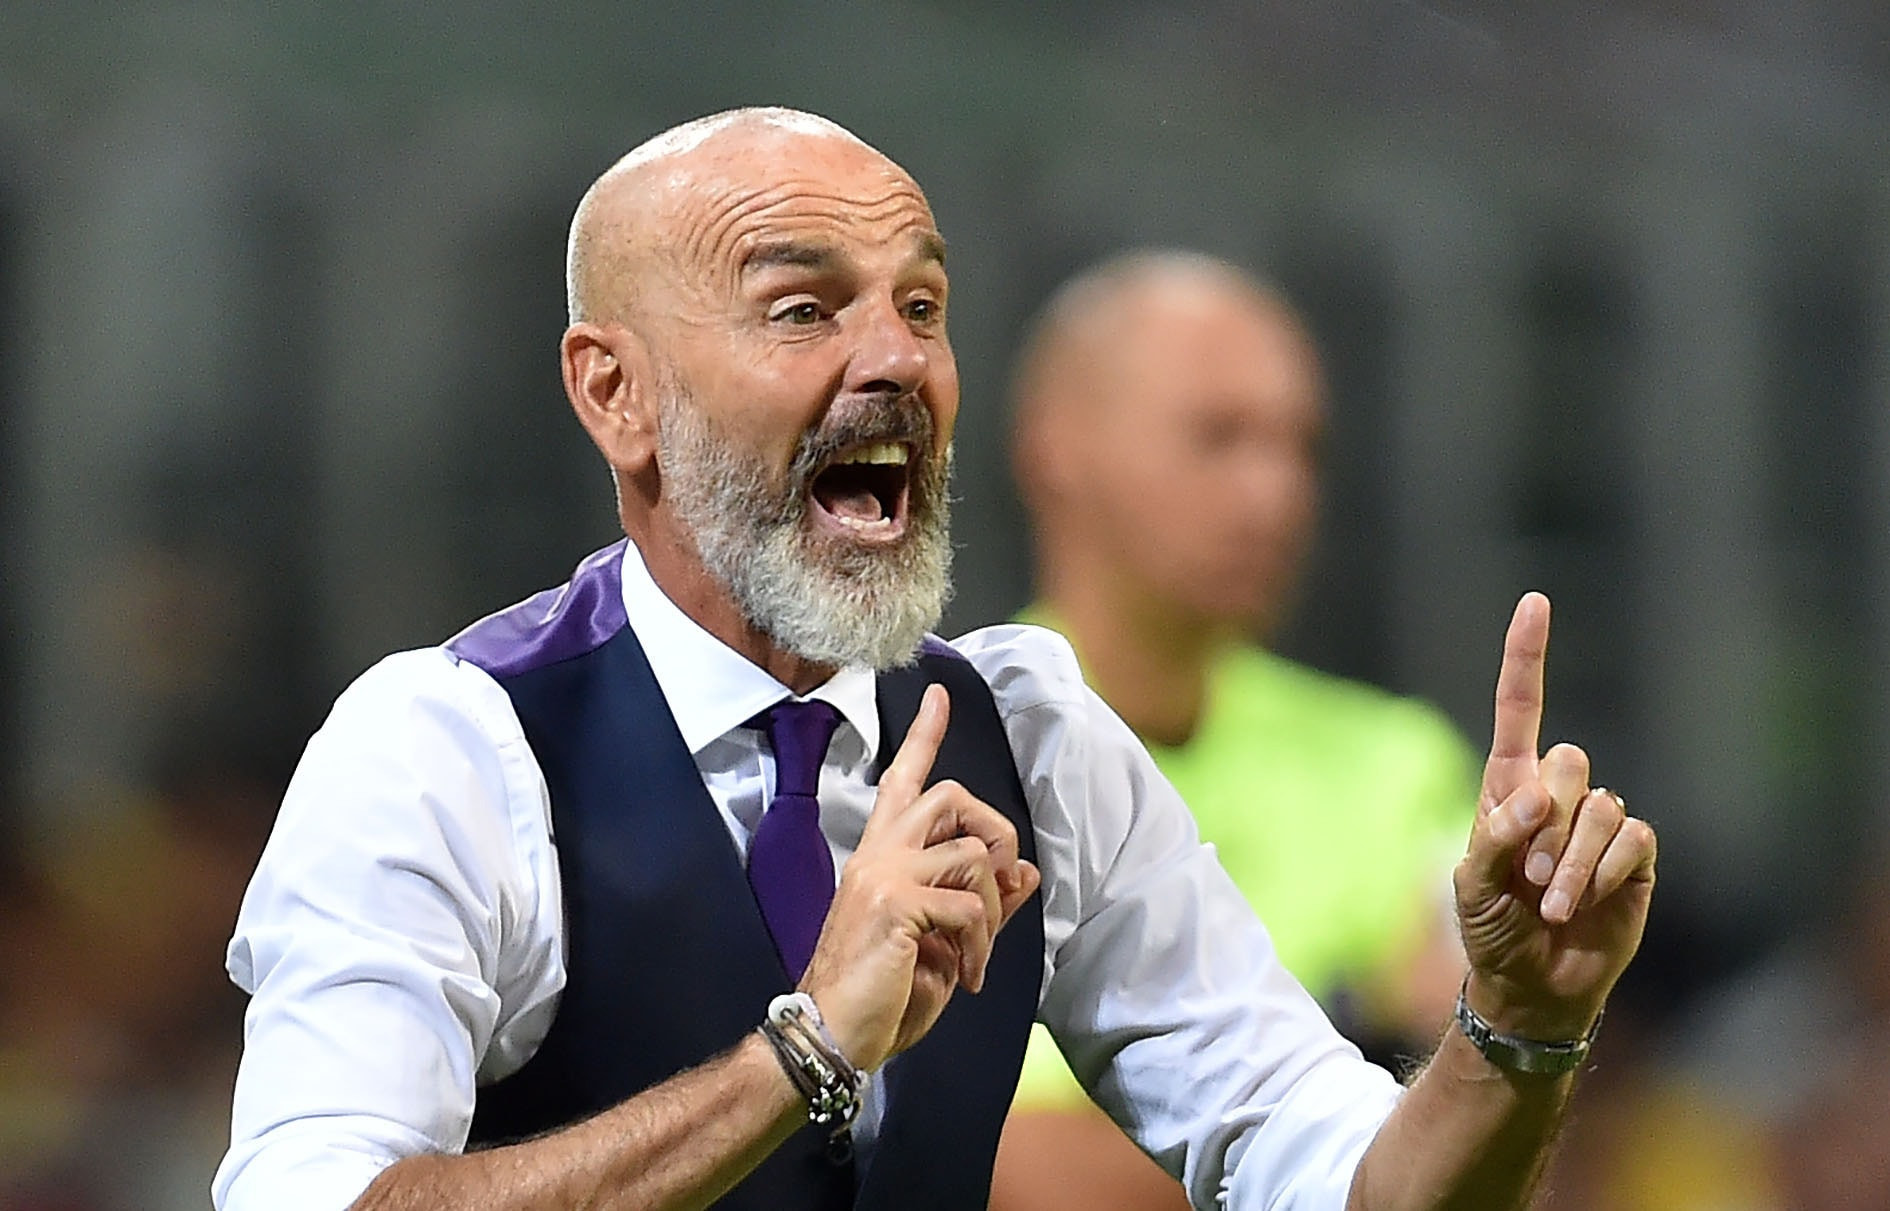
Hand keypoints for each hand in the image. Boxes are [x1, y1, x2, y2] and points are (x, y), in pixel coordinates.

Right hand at [797, 684, 1040, 1071]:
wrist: (833, 1033)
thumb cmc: (881, 994)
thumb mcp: (943, 942)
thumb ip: (982, 904)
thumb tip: (1025, 872)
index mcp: (881, 857)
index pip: (903, 780)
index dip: (924, 735)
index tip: (938, 695)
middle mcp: (879, 854)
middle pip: (951, 796)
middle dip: (994, 832)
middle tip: (1000, 882)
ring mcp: (884, 874)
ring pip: (973, 853)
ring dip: (992, 909)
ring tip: (975, 954)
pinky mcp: (896, 903)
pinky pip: (970, 905)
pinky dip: (980, 944)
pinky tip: (963, 976)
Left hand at [1453, 593, 1657, 1040]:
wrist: (1531, 984)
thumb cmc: (1490, 928)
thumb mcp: (1469, 883)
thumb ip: (1494, 836)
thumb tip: (1535, 796)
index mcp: (1509, 786)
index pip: (1520, 708)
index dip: (1526, 656)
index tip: (1534, 603)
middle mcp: (1558, 794)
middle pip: (1568, 761)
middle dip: (1544, 822)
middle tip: (1526, 877)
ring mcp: (1599, 824)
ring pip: (1599, 806)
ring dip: (1569, 862)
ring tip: (1549, 902)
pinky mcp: (1634, 856)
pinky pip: (1631, 839)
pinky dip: (1601, 874)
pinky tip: (1582, 905)